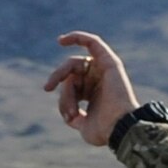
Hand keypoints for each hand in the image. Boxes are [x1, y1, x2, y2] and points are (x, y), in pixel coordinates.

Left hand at [44, 31, 138, 145]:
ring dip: (61, 72)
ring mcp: (105, 70)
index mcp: (94, 93)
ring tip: (53, 84)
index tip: (67, 114)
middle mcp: (100, 79)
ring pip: (75, 63)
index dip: (64, 97)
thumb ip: (70, 112)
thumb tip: (65, 102)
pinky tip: (62, 41)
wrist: (120, 127)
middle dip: (57, 78)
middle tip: (47, 88)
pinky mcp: (109, 62)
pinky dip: (78, 37)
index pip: (71, 87)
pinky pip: (93, 42)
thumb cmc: (105, 130)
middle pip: (71, 72)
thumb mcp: (80, 124)